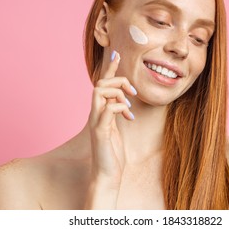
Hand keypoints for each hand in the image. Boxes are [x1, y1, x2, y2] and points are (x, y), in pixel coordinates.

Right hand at [88, 50, 136, 187]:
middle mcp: (95, 114)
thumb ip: (117, 113)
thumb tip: (123, 100)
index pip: (102, 85)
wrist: (107, 174)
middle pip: (99, 85)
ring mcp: (96, 122)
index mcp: (100, 112)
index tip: (117, 55)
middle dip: (118, 81)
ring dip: (118, 93)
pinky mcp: (99, 132)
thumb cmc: (113, 152)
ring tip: (130, 105)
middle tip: (132, 92)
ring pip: (99, 93)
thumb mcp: (117, 128)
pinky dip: (119, 108)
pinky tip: (129, 117)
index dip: (110, 69)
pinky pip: (107, 110)